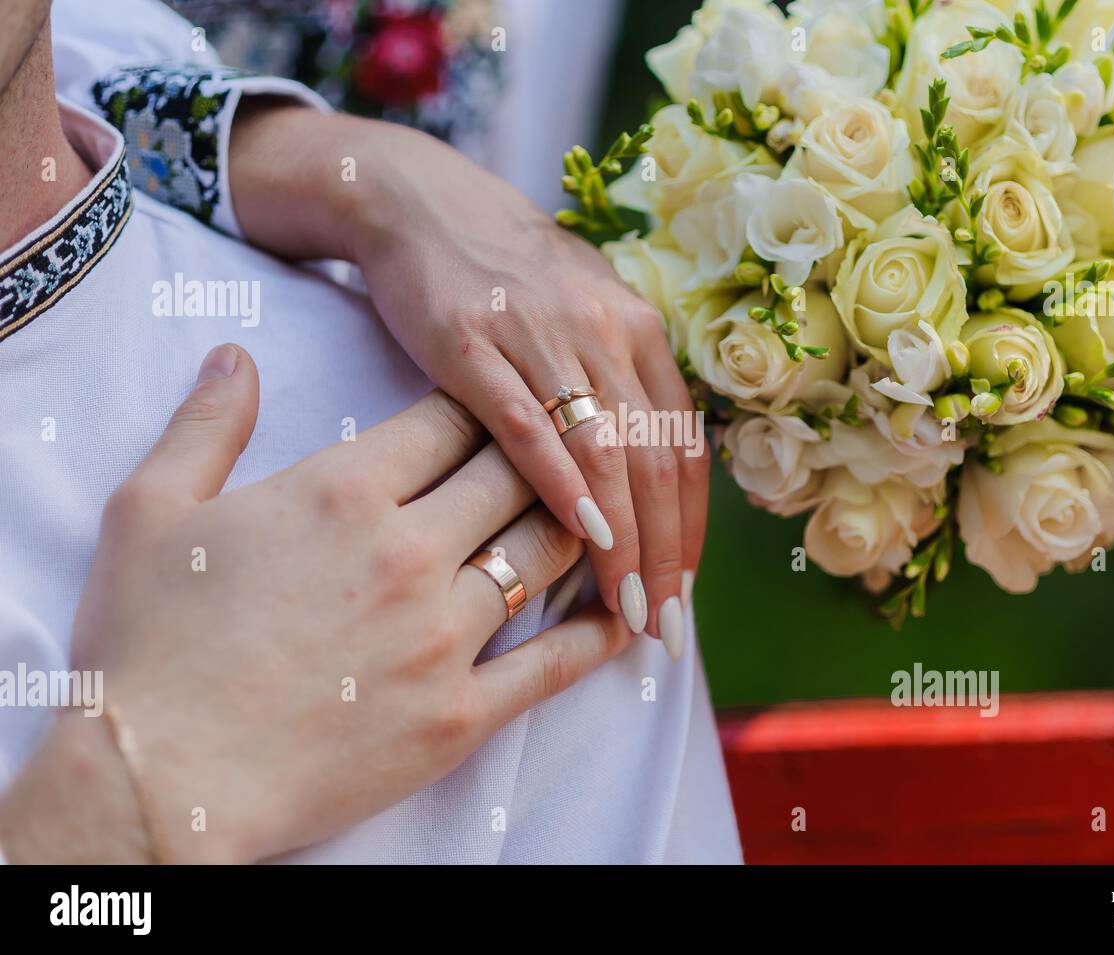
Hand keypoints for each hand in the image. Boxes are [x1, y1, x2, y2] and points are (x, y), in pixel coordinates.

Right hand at [0, 344, 632, 862]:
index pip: (453, 416)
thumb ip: (207, 423)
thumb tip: (237, 355)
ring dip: (582, 524)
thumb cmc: (146, 646)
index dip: (486, 401)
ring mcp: (444, 635)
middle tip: (567, 446)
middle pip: (517, 472)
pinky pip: (556, 663)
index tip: (504, 400)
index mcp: (344, 489)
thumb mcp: (149, 511)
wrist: (155, 782)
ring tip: (603, 511)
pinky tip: (624, 610)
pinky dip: (600, 631)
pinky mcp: (461, 713)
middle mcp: (410, 550)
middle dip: (546, 451)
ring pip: (548, 551)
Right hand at [228, 108, 708, 659]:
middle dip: (665, 556)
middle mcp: (606, 330)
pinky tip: (581, 538)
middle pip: (655, 463)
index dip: (691, 531)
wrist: (417, 204)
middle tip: (666, 627)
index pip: (686, 450)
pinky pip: (528, 425)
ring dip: (625, 540)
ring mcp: (541, 335)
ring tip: (629, 608)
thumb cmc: (506, 278)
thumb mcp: (584, 316)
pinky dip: (560, 484)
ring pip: (605, 453)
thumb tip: (648, 485)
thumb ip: (621, 387)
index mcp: (638, 330)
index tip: (684, 595)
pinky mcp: (472, 344)